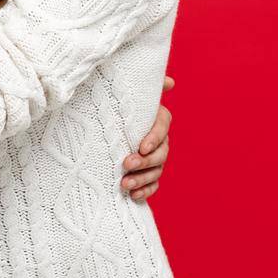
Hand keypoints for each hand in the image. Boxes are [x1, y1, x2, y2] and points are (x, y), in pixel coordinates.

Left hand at [121, 74, 173, 200]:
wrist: (107, 128)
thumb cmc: (119, 108)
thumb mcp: (128, 96)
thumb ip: (145, 86)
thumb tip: (170, 81)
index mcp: (157, 120)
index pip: (162, 128)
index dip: (154, 138)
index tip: (141, 146)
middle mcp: (160, 141)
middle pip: (160, 153)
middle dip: (144, 162)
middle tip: (126, 164)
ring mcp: (155, 159)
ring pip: (156, 171)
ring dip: (142, 179)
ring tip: (124, 184)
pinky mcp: (148, 175)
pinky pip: (152, 186)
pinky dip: (145, 191)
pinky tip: (133, 196)